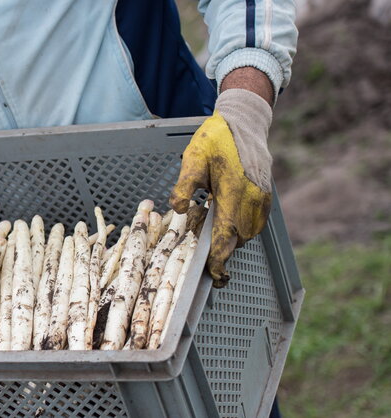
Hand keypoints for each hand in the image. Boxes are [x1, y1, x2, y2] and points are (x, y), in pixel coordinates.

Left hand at [170, 87, 273, 287]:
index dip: (219, 258)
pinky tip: (224, 213)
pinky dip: (240, 227)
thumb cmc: (216, 140)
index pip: (226, 235)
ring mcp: (262, 199)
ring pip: (247, 233)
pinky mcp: (266, 196)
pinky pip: (255, 223)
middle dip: (219, 247)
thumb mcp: (192, 159)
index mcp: (233, 192)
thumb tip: (178, 210)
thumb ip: (184, 186)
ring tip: (210, 219)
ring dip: (229, 236)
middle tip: (200, 236)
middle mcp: (252, 199)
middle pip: (237, 239)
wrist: (245, 122)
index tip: (214, 273)